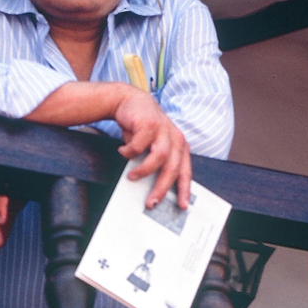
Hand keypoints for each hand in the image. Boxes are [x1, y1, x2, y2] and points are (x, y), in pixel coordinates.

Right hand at [112, 87, 191, 208]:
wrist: (128, 101)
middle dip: (161, 188)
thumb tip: (153, 190)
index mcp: (179, 146)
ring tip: (131, 176)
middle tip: (151, 202)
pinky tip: (122, 150)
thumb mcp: (153, 146)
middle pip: (173, 168)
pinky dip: (128, 152)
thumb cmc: (141, 128)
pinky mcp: (149, 123)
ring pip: (159, 157)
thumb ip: (156, 163)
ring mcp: (163, 129)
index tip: (182, 206)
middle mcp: (175, 138)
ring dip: (143, 171)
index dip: (184, 189)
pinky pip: (139, 145)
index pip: (185, 171)